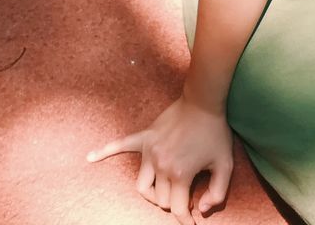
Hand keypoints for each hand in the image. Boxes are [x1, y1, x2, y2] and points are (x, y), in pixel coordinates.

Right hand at [87, 94, 233, 223]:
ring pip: (142, 186)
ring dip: (152, 193)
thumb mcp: (225, 166)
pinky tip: (90, 157)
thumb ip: (217, 193)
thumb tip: (200, 210)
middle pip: (160, 199)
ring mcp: (150, 151)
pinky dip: (104, 152)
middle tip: (185, 194)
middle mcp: (161, 165)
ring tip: (163, 190)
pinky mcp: (144, 138)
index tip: (191, 223)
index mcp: (180, 173)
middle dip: (172, 201)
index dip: (185, 219)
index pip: (176, 209)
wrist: (203, 102)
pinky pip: (120, 145)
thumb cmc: (215, 133)